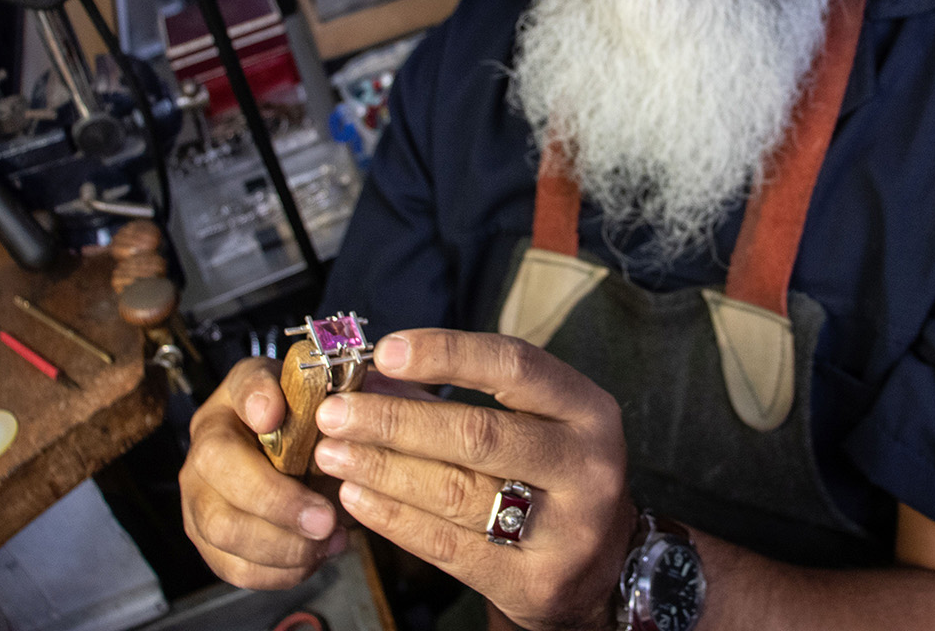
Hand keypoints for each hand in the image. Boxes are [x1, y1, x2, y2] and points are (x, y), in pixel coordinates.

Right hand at [179, 357, 346, 588]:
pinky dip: (281, 571)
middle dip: (280, 519)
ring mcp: (200, 509)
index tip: (304, 483)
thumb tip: (266, 413)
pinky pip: (239, 570)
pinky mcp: (213, 543)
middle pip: (221, 515)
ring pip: (228, 547)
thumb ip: (271, 387)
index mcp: (214, 425)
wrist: (287, 427)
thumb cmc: (288, 403)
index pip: (221, 454)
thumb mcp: (282, 377)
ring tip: (328, 539)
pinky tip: (314, 554)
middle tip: (327, 521)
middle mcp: (197, 470)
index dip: (257, 470)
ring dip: (284, 551)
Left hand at [312, 329, 636, 630]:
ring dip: (383, 469)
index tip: (385, 352)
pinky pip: (449, 546)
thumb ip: (456, 399)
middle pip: (479, 434)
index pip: (515, 366)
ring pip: (457, 492)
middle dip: (395, 421)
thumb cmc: (552, 476)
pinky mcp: (535, 582)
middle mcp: (588, 467)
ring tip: (333, 454)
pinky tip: (358, 498)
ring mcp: (568, 530)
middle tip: (336, 413)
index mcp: (589, 411)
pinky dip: (395, 518)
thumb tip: (372, 375)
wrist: (601, 568)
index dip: (447, 354)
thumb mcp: (530, 425)